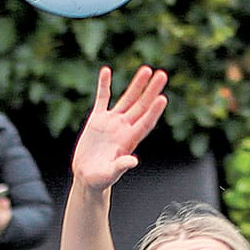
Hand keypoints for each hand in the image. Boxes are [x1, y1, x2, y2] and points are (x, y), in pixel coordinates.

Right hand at [69, 65, 167, 192]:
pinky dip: (104, 85)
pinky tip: (106, 70)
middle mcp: (124, 128)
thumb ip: (120, 166)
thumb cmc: (100, 179)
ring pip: (127, 99)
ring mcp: (112, 122)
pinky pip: (102, 98)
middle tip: (162, 74)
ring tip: (146, 69)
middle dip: (151, 91)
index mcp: (129, 141)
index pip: (145, 122)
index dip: (154, 111)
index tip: (162, 98)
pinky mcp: (97, 120)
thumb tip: (133, 161)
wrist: (87, 176)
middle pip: (141, 106)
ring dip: (137, 85)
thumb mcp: (110, 174)